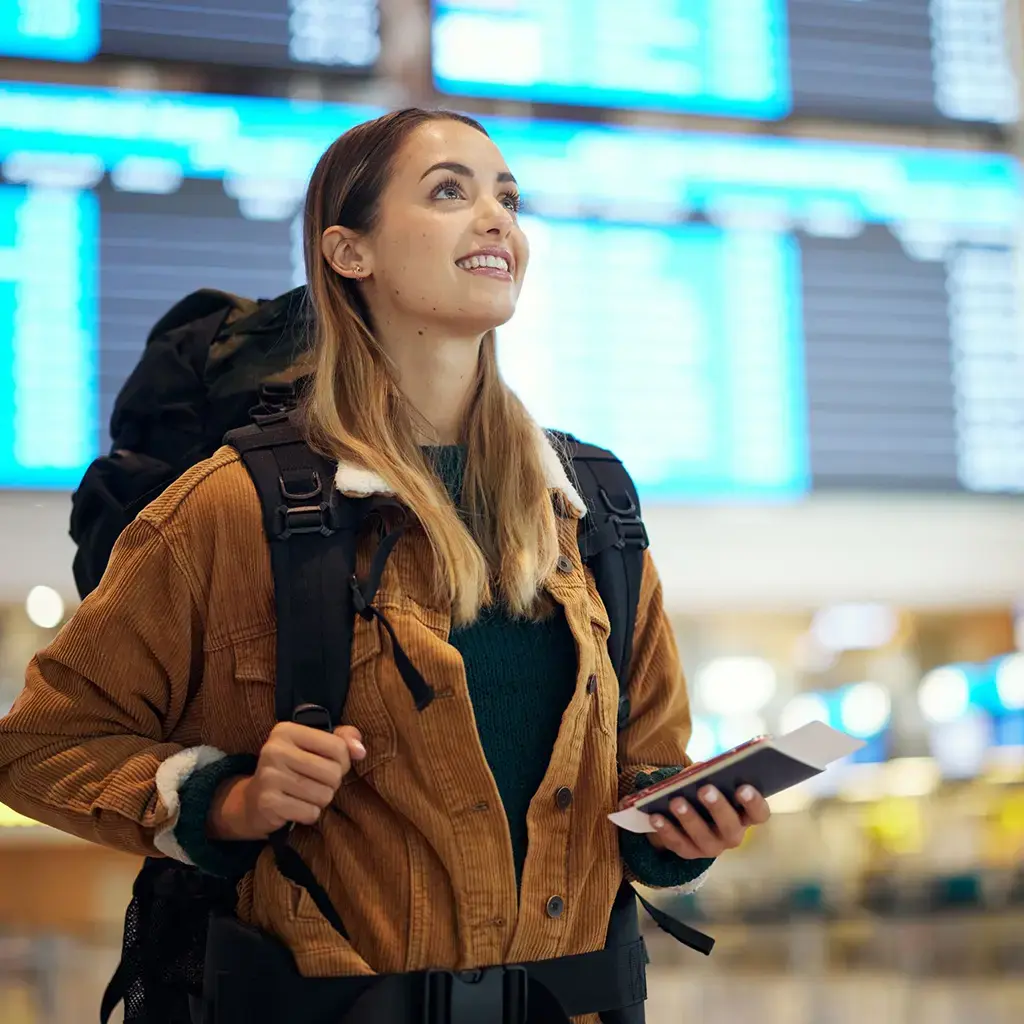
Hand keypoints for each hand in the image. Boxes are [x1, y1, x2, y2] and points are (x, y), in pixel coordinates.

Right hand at [208, 723, 365, 840]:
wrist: (253, 801)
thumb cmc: (292, 769)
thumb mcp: (314, 746)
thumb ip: (342, 739)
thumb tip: (360, 751)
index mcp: (287, 730)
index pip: (338, 746)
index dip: (343, 761)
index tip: (329, 764)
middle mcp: (275, 750)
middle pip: (333, 773)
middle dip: (332, 783)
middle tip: (316, 783)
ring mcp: (269, 777)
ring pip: (324, 795)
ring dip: (321, 800)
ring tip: (305, 794)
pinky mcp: (268, 803)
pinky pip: (311, 813)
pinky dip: (309, 814)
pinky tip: (296, 807)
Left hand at [646, 786, 770, 858]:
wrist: (687, 815)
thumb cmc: (705, 791)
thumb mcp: (712, 780)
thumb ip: (712, 775)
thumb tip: (702, 770)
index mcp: (745, 815)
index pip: (759, 813)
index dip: (754, 802)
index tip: (743, 787)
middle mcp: (732, 835)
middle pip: (731, 827)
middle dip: (718, 808)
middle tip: (705, 790)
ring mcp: (711, 847)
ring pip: (703, 839)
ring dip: (690, 819)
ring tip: (676, 801)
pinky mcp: (688, 853)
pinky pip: (678, 844)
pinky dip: (666, 829)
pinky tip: (656, 815)